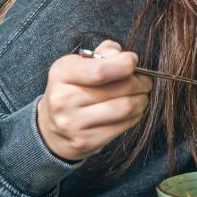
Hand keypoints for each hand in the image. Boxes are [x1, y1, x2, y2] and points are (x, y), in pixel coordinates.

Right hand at [37, 40, 151, 160]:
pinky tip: (134, 110)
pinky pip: (123, 125)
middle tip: (145, 81)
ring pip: (125, 108)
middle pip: (119, 89)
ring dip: (142, 99)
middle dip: (140, 82)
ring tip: (142, 95)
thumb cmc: (72, 89)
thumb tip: (123, 55)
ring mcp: (74, 124)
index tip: (133, 61)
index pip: (100, 70)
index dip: (125, 64)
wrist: (51, 128)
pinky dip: (136, 115)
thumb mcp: (78, 65)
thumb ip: (103, 54)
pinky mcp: (86, 141)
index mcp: (62, 74)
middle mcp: (64, 99)